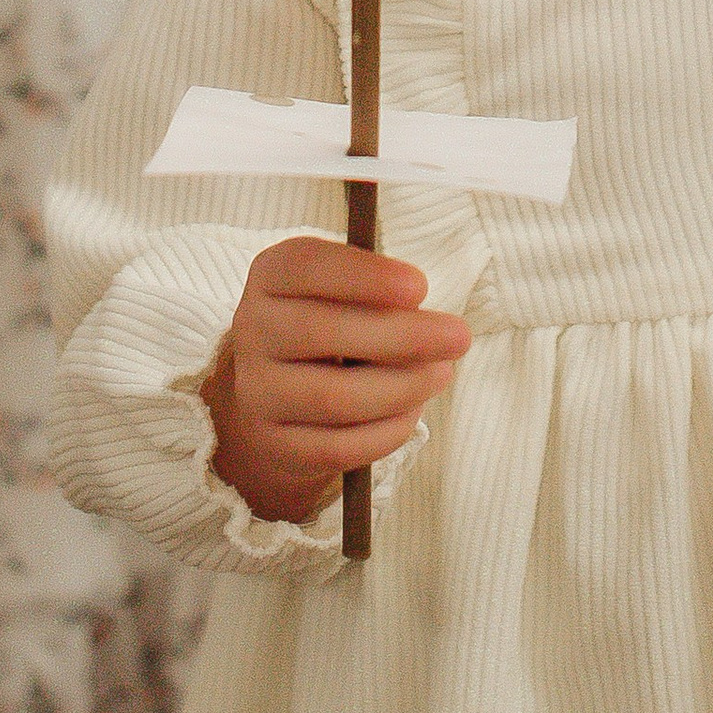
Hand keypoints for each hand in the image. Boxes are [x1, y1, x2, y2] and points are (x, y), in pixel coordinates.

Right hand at [203, 237, 471, 523]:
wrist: (278, 393)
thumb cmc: (330, 324)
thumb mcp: (342, 289)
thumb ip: (377, 290)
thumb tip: (426, 316)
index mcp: (270, 276)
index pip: (306, 265)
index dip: (364, 275)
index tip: (420, 286)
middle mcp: (253, 330)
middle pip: (323, 332)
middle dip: (403, 336)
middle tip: (459, 336)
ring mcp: (258, 392)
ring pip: (335, 397)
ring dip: (403, 387)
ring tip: (441, 373)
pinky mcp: (276, 445)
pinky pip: (338, 447)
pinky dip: (387, 430)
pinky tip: (412, 410)